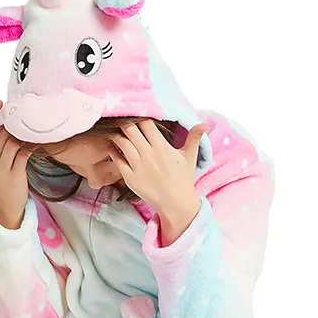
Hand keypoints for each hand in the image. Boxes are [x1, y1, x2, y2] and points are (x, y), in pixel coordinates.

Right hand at [0, 100, 30, 229]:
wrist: (5, 203)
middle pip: (2, 131)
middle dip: (15, 124)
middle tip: (27, 120)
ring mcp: (2, 165)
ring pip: (13, 140)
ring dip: (24, 135)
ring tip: (32, 131)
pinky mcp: (15, 173)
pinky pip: (24, 153)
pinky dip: (31, 146)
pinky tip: (36, 143)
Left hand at [108, 119, 205, 237]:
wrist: (175, 202)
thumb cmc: (183, 178)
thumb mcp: (189, 157)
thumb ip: (194, 137)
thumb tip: (204, 124)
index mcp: (162, 147)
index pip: (146, 123)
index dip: (140, 116)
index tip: (138, 114)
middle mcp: (149, 155)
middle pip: (130, 130)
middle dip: (126, 122)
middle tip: (123, 120)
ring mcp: (138, 166)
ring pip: (122, 142)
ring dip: (117, 134)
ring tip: (116, 131)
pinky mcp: (130, 178)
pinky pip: (117, 159)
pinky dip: (113, 150)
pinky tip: (113, 146)